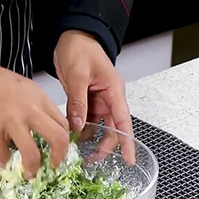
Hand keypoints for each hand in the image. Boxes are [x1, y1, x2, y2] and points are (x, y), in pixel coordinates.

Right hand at [0, 26, 69, 177]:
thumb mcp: (19, 86)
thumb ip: (31, 105)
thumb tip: (36, 126)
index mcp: (38, 97)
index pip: (63, 123)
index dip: (65, 141)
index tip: (59, 150)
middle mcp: (30, 109)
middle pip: (58, 138)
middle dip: (58, 158)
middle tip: (52, 166)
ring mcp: (11, 120)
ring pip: (33, 153)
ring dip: (32, 169)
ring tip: (28, 174)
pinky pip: (3, 154)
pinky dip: (3, 162)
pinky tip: (1, 162)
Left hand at [54, 30, 135, 164]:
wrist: (71, 37)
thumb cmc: (80, 49)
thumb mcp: (78, 76)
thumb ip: (78, 102)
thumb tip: (78, 126)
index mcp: (114, 91)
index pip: (124, 121)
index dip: (127, 142)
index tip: (129, 159)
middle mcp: (108, 99)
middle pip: (111, 129)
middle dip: (103, 146)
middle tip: (90, 161)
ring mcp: (97, 101)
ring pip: (96, 127)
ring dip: (88, 140)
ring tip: (76, 153)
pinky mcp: (85, 101)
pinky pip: (84, 120)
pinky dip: (78, 130)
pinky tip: (69, 139)